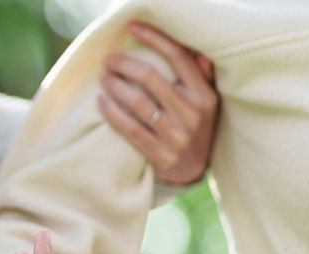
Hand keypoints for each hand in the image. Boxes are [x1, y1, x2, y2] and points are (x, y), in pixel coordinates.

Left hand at [98, 21, 218, 185]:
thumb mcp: (207, 102)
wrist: (194, 171)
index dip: (154, 38)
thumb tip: (197, 50)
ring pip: (137, 103)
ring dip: (115, 86)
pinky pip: (130, 129)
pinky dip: (112, 113)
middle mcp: (192, 113)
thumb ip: (202, 76)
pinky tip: (101, 101)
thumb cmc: (196, 127)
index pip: (179, 57)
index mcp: (204, 95)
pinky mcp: (161, 155)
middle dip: (124, 64)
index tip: (132, 28)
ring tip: (104, 77)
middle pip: (150, 77)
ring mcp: (177, 135)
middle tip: (109, 59)